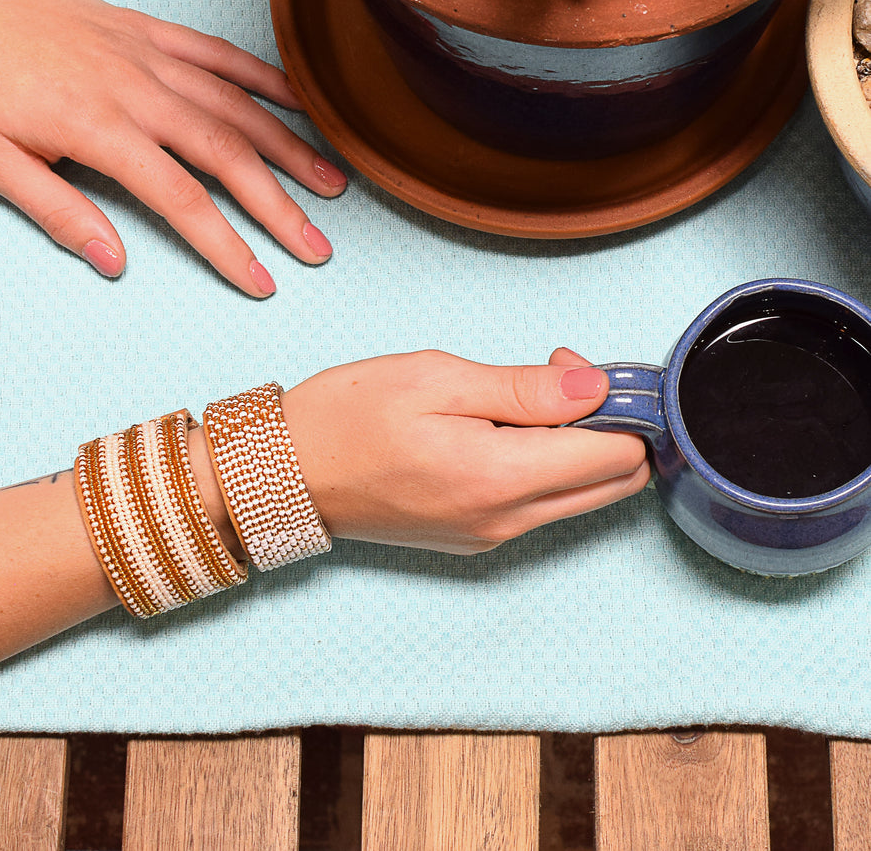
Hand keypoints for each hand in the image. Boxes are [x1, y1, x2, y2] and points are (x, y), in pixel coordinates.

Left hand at [0, 0, 347, 295]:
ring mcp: (145, 54)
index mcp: (98, 129)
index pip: (182, 199)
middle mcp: (135, 90)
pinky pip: (214, 51)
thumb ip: (60, 214)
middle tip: (317, 246)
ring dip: (287, 145)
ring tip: (330, 182)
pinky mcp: (143, 29)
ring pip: (234, 103)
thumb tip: (116, 263)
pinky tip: (296, 101)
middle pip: (227, 154)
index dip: (227, 245)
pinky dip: (260, 76)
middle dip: (279, 204)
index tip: (262, 280)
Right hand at [281, 348, 649, 553]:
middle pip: (616, 483)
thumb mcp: (435, 379)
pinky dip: (545, 465)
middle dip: (607, 425)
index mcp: (501, 478)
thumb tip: (597, 388)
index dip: (618, 404)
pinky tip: (496, 429)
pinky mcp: (476, 537)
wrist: (286, 475)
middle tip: (551, 378)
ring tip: (515, 398)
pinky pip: (542, 504)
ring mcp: (493, 535)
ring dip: (576, 445)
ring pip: (583, 495)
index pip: (619, 454)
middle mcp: (507, 520)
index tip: (574, 369)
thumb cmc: (347, 419)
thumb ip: (524, 388)